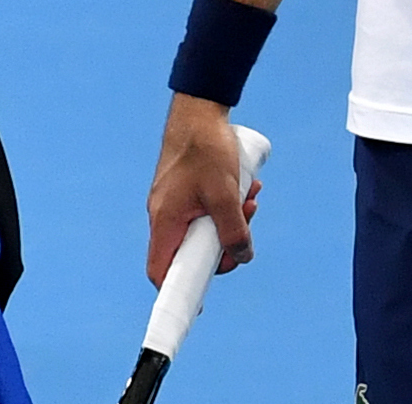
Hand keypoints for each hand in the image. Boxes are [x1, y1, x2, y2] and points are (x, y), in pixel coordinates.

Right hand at [146, 94, 259, 284]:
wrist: (198, 110)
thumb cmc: (206, 148)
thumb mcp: (225, 194)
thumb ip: (233, 230)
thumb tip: (242, 256)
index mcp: (165, 220)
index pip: (161, 270)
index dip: (178, 290)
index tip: (200, 301)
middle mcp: (164, 214)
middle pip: (189, 252)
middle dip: (223, 246)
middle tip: (245, 230)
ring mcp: (173, 202)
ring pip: (202, 229)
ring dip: (230, 223)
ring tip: (250, 200)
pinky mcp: (185, 190)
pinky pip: (205, 211)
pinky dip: (226, 207)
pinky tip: (246, 190)